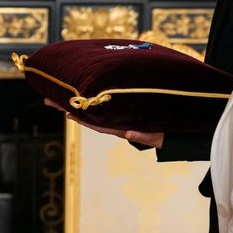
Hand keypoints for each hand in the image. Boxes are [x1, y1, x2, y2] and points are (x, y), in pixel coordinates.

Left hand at [43, 99, 163, 147]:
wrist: (184, 135)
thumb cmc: (173, 136)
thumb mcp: (160, 137)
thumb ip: (145, 136)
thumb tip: (129, 134)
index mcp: (124, 128)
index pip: (98, 124)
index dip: (81, 119)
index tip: (65, 113)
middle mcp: (119, 123)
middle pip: (89, 115)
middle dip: (68, 107)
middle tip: (48, 100)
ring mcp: (121, 118)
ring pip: (94, 111)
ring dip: (75, 104)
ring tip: (56, 96)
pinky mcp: (127, 112)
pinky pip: (105, 107)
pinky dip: (92, 102)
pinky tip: (81, 97)